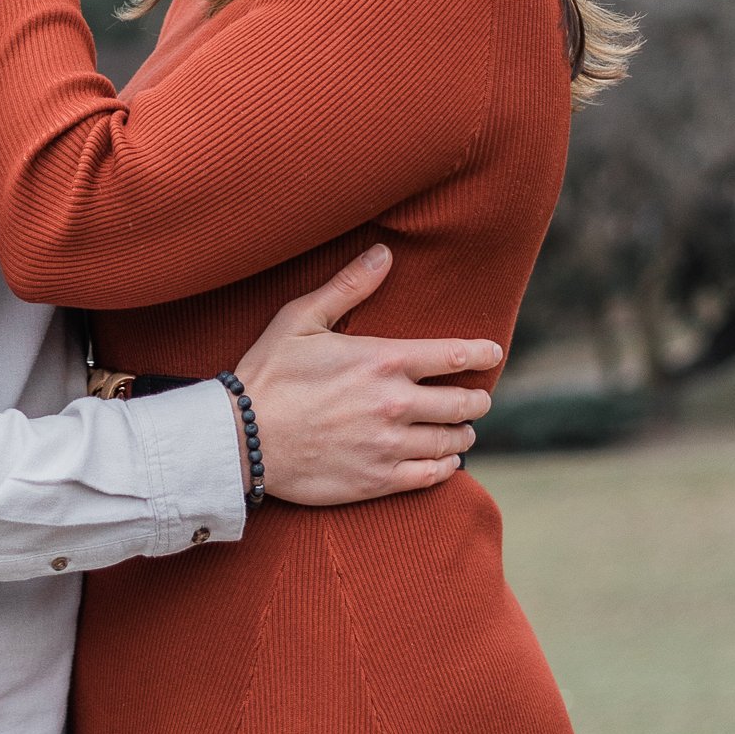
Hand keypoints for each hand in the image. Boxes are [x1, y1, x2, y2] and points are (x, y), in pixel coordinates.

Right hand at [233, 246, 499, 505]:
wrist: (240, 439)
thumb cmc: (268, 373)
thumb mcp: (301, 318)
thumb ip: (348, 286)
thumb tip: (384, 252)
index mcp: (382, 360)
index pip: (453, 355)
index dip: (481, 353)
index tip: (493, 352)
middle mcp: (394, 404)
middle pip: (463, 403)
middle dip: (476, 398)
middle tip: (477, 397)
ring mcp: (389, 445)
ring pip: (452, 441)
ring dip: (463, 433)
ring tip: (462, 430)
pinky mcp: (378, 481)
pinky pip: (432, 476)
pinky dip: (447, 467)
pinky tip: (446, 461)